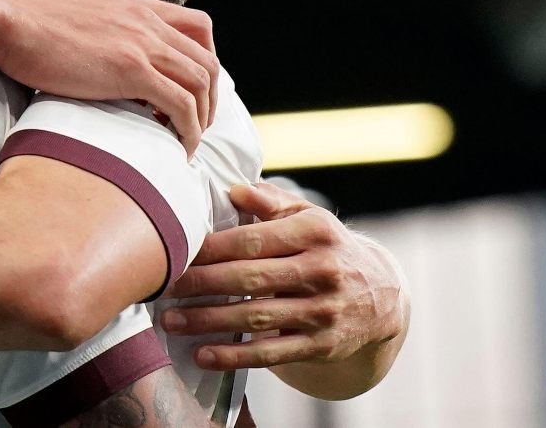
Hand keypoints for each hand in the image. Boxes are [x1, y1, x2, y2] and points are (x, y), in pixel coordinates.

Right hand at [0, 0, 217, 154]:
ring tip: (187, 143)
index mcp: (136, 5)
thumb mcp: (78, 17)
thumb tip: (102, 54)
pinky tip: (177, 148)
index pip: (198, 26)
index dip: (205, 61)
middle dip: (210, 98)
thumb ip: (101, 29)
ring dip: (202, 118)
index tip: (193, 90)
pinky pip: (180, 104)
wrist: (8, 23)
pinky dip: (187, 130)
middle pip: (207, 58)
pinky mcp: (131, 69)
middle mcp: (147, 20)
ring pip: (201, 82)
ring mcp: (142, 43)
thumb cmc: (29, 26)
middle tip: (197, 126)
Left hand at [161, 182, 407, 371]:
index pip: (253, 239)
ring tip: (171, 321)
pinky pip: (271, 353)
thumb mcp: (310, 217)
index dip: (210, 248)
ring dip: (208, 320)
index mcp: (315, 232)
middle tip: (163, 286)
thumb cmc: (330, 248)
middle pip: (249, 278)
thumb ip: (270, 202)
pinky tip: (203, 354)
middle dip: (200, 284)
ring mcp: (324, 311)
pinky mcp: (322, 345)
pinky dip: (235, 355)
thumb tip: (232, 189)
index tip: (176, 250)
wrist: (382, 296)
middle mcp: (322, 271)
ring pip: (256, 317)